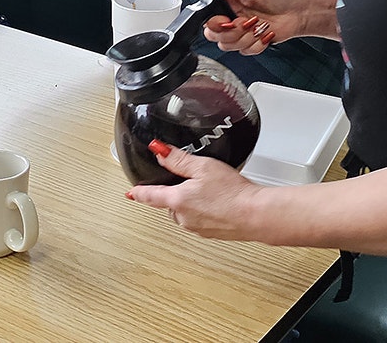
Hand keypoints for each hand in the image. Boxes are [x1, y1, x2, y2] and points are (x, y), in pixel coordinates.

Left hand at [125, 140, 264, 239]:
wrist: (256, 214)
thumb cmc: (233, 193)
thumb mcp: (203, 166)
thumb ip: (178, 159)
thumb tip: (160, 151)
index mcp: (177, 200)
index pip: (149, 196)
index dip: (139, 193)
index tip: (131, 193)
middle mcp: (184, 217)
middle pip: (169, 203)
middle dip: (177, 192)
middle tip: (194, 181)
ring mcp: (197, 228)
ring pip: (185, 212)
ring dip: (192, 202)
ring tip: (212, 191)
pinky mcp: (210, 234)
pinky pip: (200, 220)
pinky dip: (206, 211)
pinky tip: (220, 202)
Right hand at [199, 0, 305, 53]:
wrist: (301, 9)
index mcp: (229, 0)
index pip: (208, 16)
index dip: (213, 23)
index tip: (226, 20)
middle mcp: (232, 16)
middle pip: (214, 35)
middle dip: (230, 32)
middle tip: (244, 23)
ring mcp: (242, 30)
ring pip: (229, 46)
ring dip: (245, 37)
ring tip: (258, 26)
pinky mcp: (252, 42)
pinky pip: (245, 51)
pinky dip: (256, 44)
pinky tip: (264, 33)